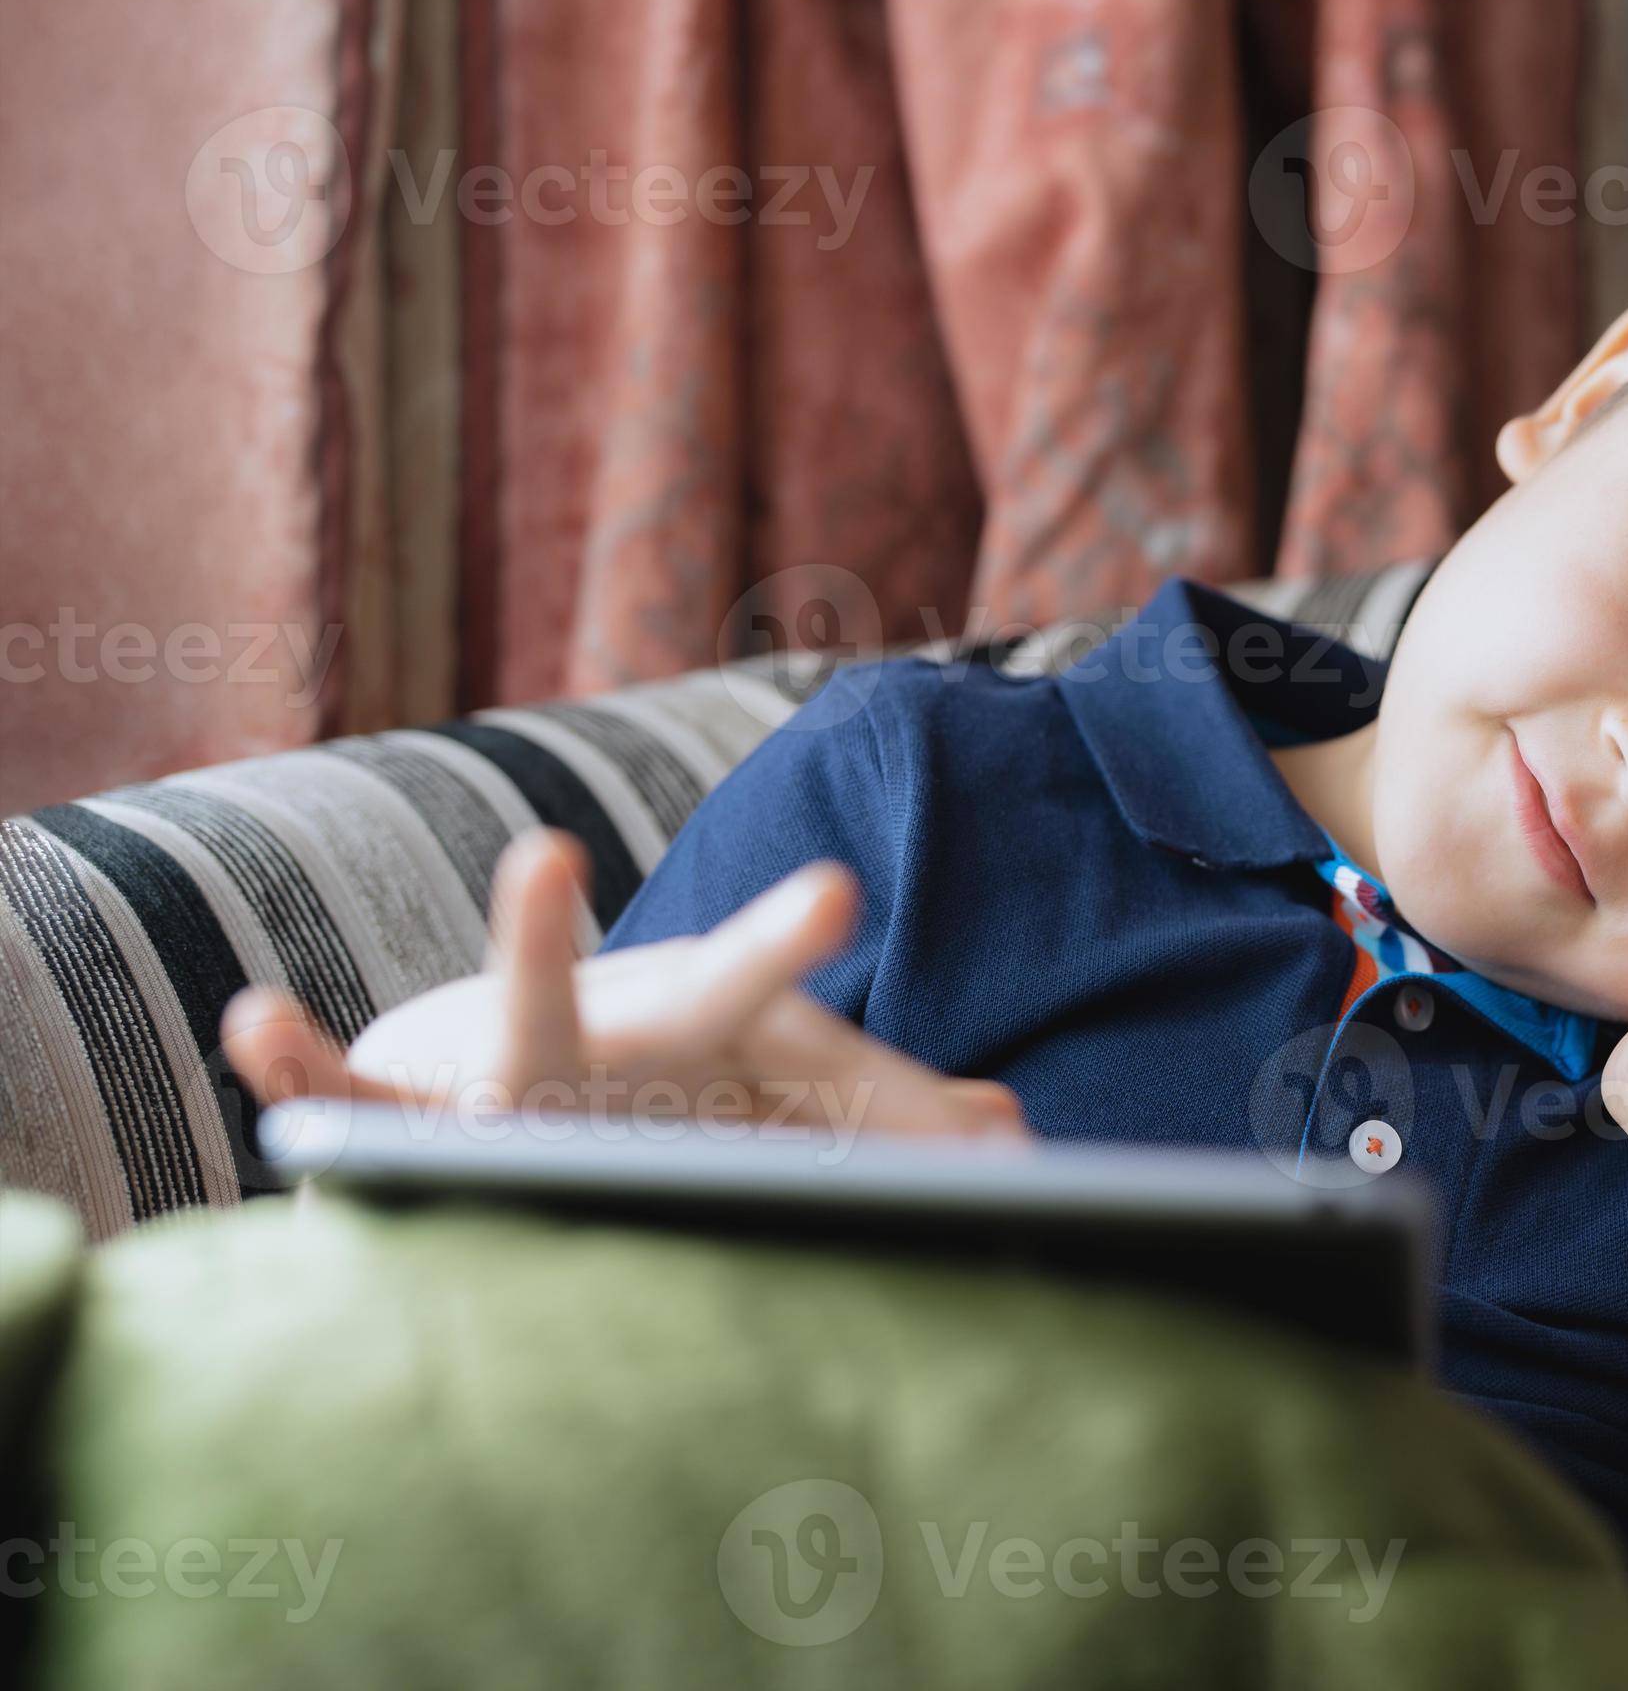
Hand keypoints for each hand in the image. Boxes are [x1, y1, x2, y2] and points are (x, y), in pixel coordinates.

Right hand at [220, 829, 1026, 1140]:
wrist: (471, 1094)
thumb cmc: (644, 1103)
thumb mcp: (757, 1112)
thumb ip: (880, 1120)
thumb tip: (1018, 1128)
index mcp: (718, 1038)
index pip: (832, 1044)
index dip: (910, 1093)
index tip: (1000, 1117)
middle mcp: (626, 1036)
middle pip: (712, 996)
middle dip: (771, 950)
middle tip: (841, 894)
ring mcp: (504, 1064)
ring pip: (522, 1017)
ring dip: (527, 945)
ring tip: (539, 854)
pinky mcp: (393, 1104)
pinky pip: (345, 1083)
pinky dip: (299, 1059)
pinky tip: (253, 1018)